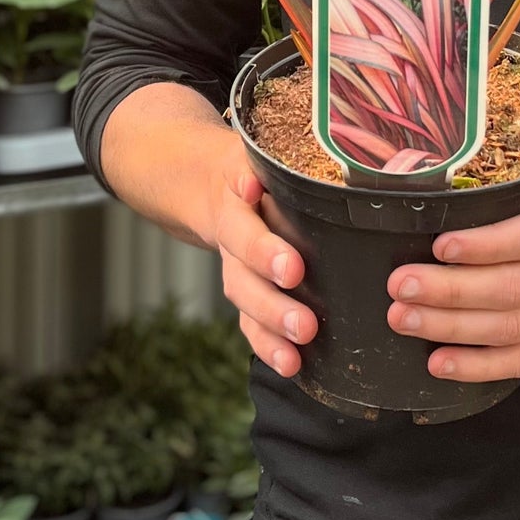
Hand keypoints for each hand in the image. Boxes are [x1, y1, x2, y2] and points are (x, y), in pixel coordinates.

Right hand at [209, 144, 317, 377]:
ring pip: (246, 306)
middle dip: (273, 305)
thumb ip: (257, 166)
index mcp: (235, 205)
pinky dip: (267, 346)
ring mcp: (237, 271)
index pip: (245, 231)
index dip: (264, 252)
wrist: (213, 183)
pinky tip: (292, 365)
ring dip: (271, 332)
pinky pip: (250, 324)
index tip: (292, 269)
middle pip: (244, 280)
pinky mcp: (246, 292)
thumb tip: (254, 179)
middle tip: (306, 325)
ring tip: (298, 353)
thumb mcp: (253, 153)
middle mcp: (232, 242)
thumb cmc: (254, 167)